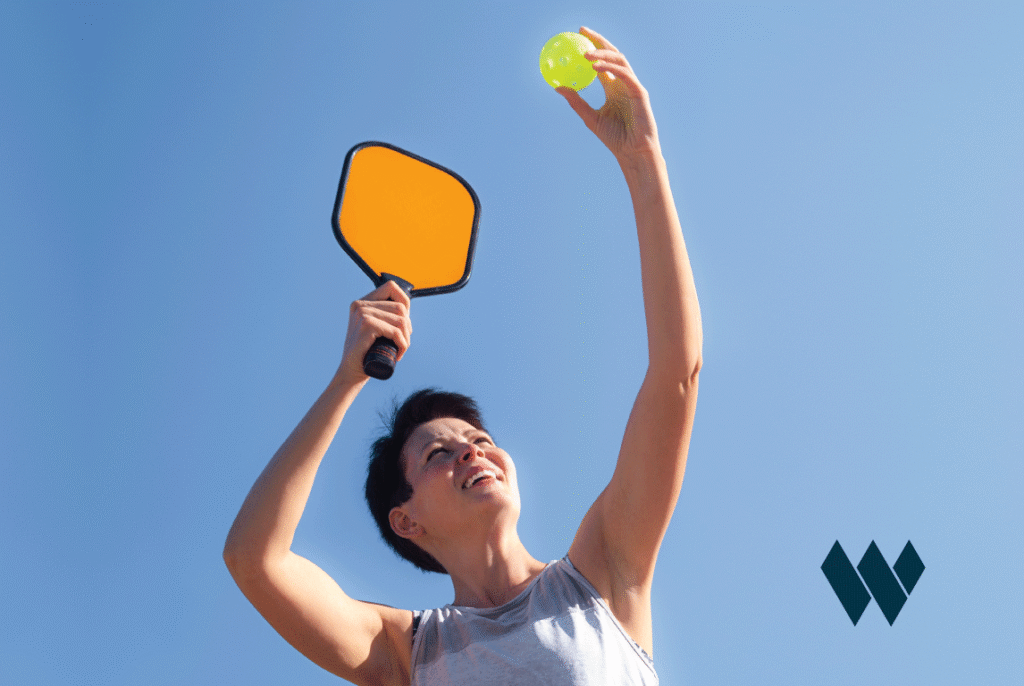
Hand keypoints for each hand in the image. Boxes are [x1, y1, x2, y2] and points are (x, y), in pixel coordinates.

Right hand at [336, 280, 411, 383]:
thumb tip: (406, 308)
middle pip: (400, 307)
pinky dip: (402, 344)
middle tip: (402, 342)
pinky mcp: (366, 325)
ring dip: (406, 338)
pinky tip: (399, 354)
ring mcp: (362, 314)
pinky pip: (396, 332)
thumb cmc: (367, 352)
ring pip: (401, 320)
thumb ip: (384, 315)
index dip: (405, 302)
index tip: (404, 323)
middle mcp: (360, 305)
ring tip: (400, 349)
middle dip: (407, 327)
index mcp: (362, 302)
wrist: (352, 371)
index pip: (391, 287)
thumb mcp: (376, 329)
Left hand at [556, 27, 660, 162]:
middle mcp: (623, 83)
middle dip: (599, 40)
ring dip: (602, 53)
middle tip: (582, 31)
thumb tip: (557, 87)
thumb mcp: (589, 118)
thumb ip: (576, 101)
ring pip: (619, 60)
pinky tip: (595, 66)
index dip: (591, 48)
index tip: (576, 38)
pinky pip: (624, 75)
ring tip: (585, 53)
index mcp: (613, 88)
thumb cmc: (614, 138)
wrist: (632, 152)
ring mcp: (633, 86)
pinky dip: (610, 68)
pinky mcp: (640, 92)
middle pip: (612, 54)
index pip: (602, 62)